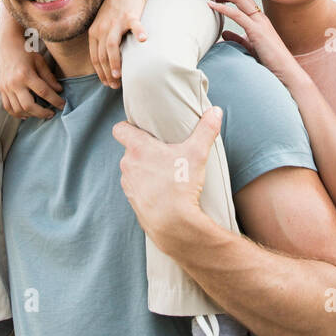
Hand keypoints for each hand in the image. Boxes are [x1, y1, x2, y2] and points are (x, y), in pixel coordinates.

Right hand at [0, 30, 63, 118]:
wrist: (7, 45)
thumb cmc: (26, 52)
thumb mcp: (40, 61)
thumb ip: (49, 77)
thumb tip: (59, 91)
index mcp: (25, 74)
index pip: (43, 92)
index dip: (55, 100)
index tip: (63, 105)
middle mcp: (14, 83)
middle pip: (29, 105)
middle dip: (42, 113)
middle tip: (52, 113)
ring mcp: (6, 88)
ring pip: (18, 109)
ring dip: (31, 115)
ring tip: (41, 113)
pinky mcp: (1, 90)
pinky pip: (8, 107)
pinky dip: (17, 113)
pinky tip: (27, 114)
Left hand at [87, 0, 147, 88]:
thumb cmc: (117, 9)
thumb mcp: (104, 25)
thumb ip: (103, 41)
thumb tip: (107, 62)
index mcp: (94, 32)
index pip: (94, 57)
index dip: (100, 73)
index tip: (107, 83)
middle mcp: (102, 28)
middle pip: (102, 55)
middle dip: (107, 72)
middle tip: (114, 85)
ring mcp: (115, 22)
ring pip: (111, 45)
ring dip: (114, 62)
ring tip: (118, 75)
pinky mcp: (129, 15)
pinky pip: (134, 25)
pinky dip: (139, 33)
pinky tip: (144, 41)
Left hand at [111, 105, 221, 254]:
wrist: (172, 224)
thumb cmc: (181, 184)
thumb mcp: (197, 153)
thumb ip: (206, 130)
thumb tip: (215, 111)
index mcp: (138, 148)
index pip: (119, 129)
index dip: (127, 127)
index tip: (141, 129)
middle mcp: (127, 164)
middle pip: (130, 149)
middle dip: (143, 149)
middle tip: (162, 151)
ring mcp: (128, 184)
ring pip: (132, 169)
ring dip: (144, 169)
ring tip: (163, 172)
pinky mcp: (132, 201)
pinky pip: (136, 188)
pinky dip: (145, 187)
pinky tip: (161, 190)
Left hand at [202, 0, 303, 87]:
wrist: (286, 72)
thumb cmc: (270, 61)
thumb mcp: (250, 47)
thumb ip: (238, 39)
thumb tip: (224, 33)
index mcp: (259, 19)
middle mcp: (260, 17)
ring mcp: (260, 22)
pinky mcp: (257, 31)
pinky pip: (238, 15)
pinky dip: (223, 8)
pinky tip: (212, 5)